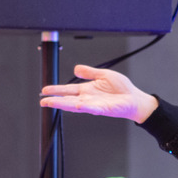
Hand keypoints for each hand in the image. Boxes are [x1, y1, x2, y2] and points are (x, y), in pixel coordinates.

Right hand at [39, 65, 157, 122]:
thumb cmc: (122, 88)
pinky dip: (85, 107)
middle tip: (42, 101)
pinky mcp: (104, 109)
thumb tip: (76, 68)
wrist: (135, 99)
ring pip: (75, 105)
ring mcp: (95, 105)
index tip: (45, 90)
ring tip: (51, 104)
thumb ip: (90, 72)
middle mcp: (88, 99)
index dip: (56, 90)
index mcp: (87, 90)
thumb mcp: (103, 75)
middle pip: (68, 99)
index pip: (68, 90)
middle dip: (55, 100)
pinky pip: (93, 108)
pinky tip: (77, 106)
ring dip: (63, 104)